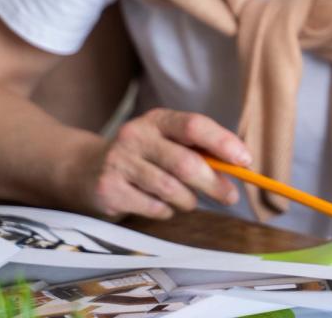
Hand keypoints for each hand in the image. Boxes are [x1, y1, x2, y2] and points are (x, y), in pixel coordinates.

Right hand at [74, 108, 250, 219]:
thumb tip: (239, 168)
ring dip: (188, 200)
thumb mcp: (167, 142)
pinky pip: (152, 207)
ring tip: (188, 200)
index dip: (223, 143)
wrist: (86, 169)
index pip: (195, 125)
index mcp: (158, 119)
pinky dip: (165, 211)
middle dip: (214, 183)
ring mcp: (119, 162)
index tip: (245, 161)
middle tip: (230, 196)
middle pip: (186, 163)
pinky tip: (162, 206)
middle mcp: (136, 136)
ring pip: (171, 189)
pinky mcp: (109, 188)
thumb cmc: (143, 157)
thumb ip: (199, 150)